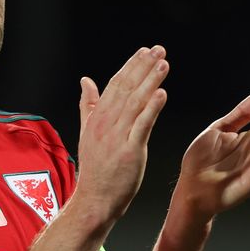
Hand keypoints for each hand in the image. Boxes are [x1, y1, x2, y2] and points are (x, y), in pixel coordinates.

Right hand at [72, 45, 169, 222]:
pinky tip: (162, 94)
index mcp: (97, 117)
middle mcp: (106, 123)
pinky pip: (142, 125)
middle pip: (126, 88)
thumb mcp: (88, 132)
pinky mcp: (130, 151)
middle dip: (143, 66)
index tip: (145, 51)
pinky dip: (152, 108)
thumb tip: (86, 80)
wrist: (94, 200)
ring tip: (163, 64)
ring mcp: (117, 136)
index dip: (131, 66)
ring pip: (135, 102)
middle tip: (158, 49)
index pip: (115, 84)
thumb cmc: (95, 169)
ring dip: (150, 80)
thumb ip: (88, 105)